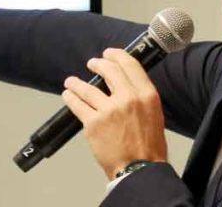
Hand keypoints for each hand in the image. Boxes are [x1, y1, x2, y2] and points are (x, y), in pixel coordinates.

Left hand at [61, 48, 167, 179]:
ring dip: (76, 83)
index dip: (117, 55)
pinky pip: (77, 104)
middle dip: (98, 64)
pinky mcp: (93, 123)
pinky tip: (68, 96)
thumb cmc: (148, 147)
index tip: (109, 53)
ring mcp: (109, 110)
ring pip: (87, 88)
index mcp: (147, 95)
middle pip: (109, 70)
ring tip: (71, 82)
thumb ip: (140, 97)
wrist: (140, 169)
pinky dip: (70, 98)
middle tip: (92, 63)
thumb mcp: (153, 114)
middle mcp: (128, 99)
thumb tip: (125, 84)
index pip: (130, 65)